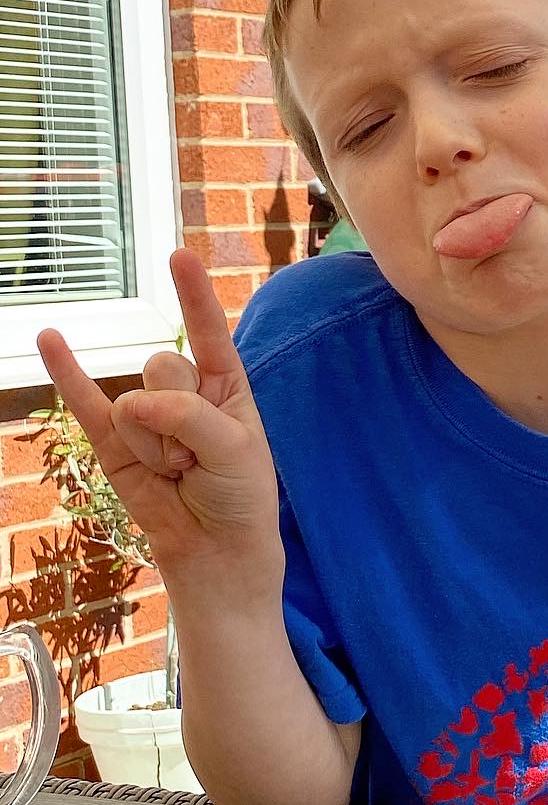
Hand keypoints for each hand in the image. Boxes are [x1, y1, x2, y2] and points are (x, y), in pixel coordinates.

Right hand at [37, 250, 282, 604]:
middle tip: (199, 455)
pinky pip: (85, 401)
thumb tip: (135, 403)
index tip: (179, 255)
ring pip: (134, 404)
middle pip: (165, 368)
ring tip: (178, 471)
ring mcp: (146, 415)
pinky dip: (65, 371)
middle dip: (180, 415)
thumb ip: (191, 417)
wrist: (215, 549)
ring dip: (156, 444)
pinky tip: (50, 338)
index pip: (209, 332)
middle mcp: (185, 392)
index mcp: (226, 385)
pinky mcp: (113, 441)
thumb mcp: (236, 450)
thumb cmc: (240, 495)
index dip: (194, 295)